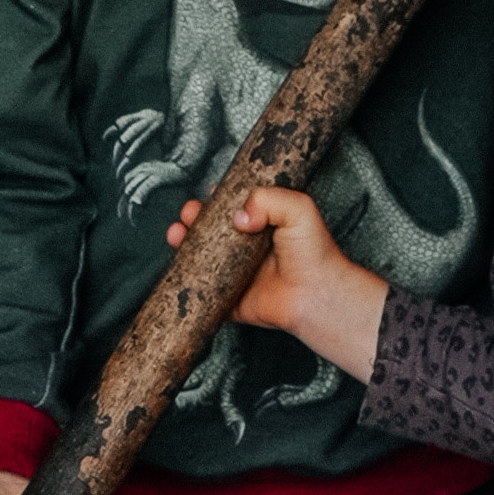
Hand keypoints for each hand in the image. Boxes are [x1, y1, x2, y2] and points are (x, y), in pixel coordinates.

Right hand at [165, 188, 388, 383]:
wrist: (317, 294)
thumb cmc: (315, 253)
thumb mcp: (298, 208)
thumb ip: (268, 199)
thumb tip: (239, 215)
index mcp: (261, 224)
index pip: (231, 207)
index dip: (216, 200)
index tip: (209, 195)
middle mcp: (245, 248)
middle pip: (209, 230)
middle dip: (193, 219)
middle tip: (189, 214)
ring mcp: (235, 274)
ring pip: (199, 257)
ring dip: (182, 244)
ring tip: (176, 234)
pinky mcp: (229, 299)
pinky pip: (202, 291)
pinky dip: (186, 281)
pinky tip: (178, 267)